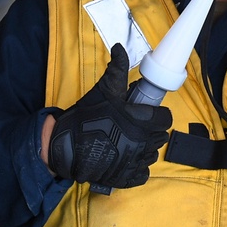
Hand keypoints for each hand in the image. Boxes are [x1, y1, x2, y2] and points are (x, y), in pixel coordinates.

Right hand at [48, 43, 171, 187]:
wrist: (61, 147)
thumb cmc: (83, 118)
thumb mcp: (102, 91)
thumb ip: (116, 69)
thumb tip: (120, 47)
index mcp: (139, 121)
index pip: (165, 119)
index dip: (158, 115)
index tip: (148, 114)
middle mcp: (140, 143)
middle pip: (160, 137)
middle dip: (150, 131)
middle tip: (134, 126)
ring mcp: (133, 162)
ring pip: (152, 155)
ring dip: (144, 149)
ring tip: (127, 142)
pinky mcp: (125, 178)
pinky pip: (143, 174)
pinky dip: (136, 168)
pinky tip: (125, 159)